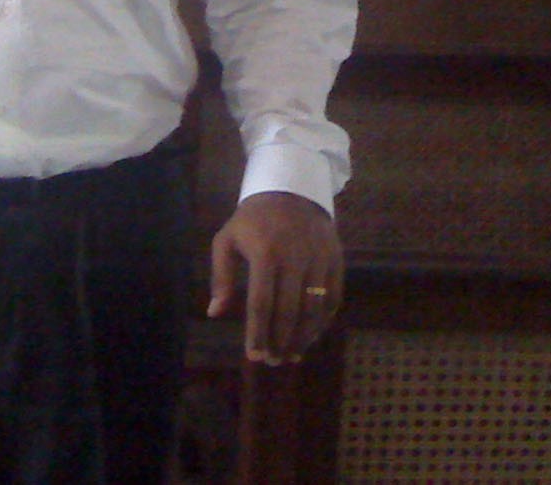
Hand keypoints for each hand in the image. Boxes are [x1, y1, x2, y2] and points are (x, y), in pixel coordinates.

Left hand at [207, 191, 342, 364]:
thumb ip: (221, 276)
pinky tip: (311, 335)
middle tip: (274, 362)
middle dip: (281, 341)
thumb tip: (214, 313)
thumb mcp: (227, 239)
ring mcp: (319, 259)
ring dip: (303, 337)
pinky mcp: (336, 260)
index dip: (258, 333)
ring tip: (291, 355)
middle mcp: (295, 258)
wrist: (291, 189)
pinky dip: (323, 322)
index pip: (261, 303)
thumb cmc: (253, 220)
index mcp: (265, 253)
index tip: (254, 356)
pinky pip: (333, 298)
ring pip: (314, 309)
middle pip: (289, 311)